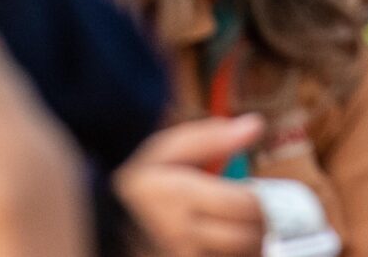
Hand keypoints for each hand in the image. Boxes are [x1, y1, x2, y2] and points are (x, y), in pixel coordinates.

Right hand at [116, 118, 270, 256]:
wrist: (105, 225)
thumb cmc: (139, 185)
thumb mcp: (166, 151)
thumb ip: (210, 138)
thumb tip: (255, 124)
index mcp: (179, 197)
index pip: (246, 205)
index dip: (261, 199)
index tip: (254, 193)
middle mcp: (183, 236)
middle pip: (251, 237)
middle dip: (261, 223)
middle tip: (252, 212)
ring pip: (245, 256)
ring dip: (252, 243)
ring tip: (237, 227)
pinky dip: (238, 255)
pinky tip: (226, 243)